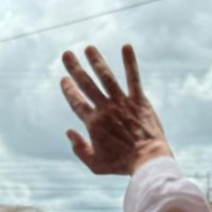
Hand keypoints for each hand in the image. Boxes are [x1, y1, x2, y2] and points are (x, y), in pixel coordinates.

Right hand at [60, 44, 171, 175]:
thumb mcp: (95, 165)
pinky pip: (134, 78)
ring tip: (89, 48)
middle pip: (87, 84)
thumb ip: (79, 149)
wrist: (148, 159)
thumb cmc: (121, 164)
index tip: (63, 79)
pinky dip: (130, 62)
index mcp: (94, 123)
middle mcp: (106, 109)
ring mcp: (123, 103)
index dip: (68, 90)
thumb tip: (68, 132)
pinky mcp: (139, 100)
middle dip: (75, 68)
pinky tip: (126, 46)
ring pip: (106, 77)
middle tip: (67, 54)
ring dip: (97, 61)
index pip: (76, 102)